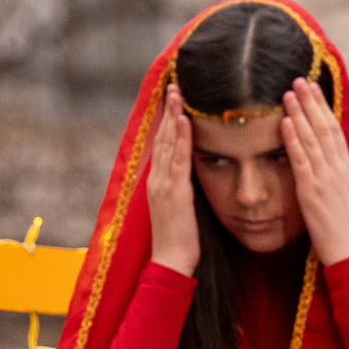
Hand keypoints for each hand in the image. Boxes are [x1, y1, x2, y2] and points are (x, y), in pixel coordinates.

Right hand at [146, 85, 201, 275]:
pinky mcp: (175, 191)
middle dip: (168, 111)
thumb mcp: (179, 207)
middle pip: (162, 137)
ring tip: (178, 94)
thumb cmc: (179, 238)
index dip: (166, 122)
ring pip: (169, 143)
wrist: (171, 262)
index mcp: (158, 182)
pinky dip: (181, 138)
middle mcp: (157, 179)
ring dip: (173, 116)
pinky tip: (185, 121)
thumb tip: (191, 172)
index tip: (172, 101)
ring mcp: (164, 184)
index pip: (161, 144)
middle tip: (174, 86)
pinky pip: (179, 159)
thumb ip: (181, 187)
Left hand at [281, 77, 348, 266]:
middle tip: (298, 81)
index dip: (323, 106)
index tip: (314, 88)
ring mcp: (322, 178)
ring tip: (288, 94)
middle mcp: (336, 168)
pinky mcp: (309, 190)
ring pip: (310, 139)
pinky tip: (286, 123)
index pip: (334, 129)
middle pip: (322, 127)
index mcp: (348, 167)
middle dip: (309, 102)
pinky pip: (299, 160)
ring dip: (298, 114)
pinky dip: (292, 140)